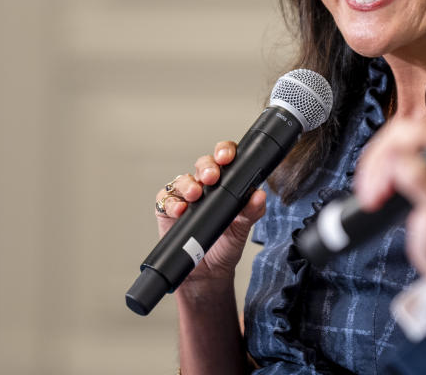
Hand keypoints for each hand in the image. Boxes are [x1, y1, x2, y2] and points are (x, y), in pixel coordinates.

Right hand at [154, 141, 266, 283]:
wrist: (208, 273)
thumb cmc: (226, 245)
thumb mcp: (243, 229)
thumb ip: (252, 211)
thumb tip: (260, 195)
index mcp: (226, 184)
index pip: (225, 160)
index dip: (225, 152)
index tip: (227, 156)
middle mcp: (205, 187)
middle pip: (203, 165)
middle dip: (207, 167)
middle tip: (211, 177)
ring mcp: (185, 197)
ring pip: (183, 180)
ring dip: (188, 184)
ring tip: (195, 195)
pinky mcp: (167, 211)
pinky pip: (165, 199)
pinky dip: (171, 203)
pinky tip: (179, 210)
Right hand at [353, 119, 425, 281]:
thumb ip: (424, 184)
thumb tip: (399, 159)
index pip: (424, 133)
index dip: (397, 151)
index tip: (385, 182)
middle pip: (401, 135)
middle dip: (380, 163)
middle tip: (374, 194)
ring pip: (389, 145)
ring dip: (373, 170)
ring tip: (371, 198)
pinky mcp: (414, 167)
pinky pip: (386, 158)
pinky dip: (373, 174)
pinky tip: (371, 193)